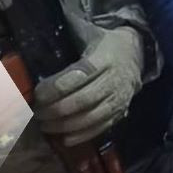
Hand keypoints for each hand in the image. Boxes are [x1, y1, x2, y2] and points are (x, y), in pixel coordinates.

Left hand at [33, 27, 144, 145]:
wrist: (135, 54)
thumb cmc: (106, 45)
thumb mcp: (90, 34)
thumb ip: (68, 41)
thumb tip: (36, 48)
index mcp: (105, 58)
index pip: (79, 75)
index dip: (56, 87)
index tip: (37, 93)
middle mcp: (113, 80)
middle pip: (83, 100)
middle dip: (56, 109)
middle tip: (37, 112)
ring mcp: (118, 99)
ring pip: (90, 117)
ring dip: (65, 125)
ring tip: (45, 125)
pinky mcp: (120, 112)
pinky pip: (100, 128)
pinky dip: (81, 136)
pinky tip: (64, 138)